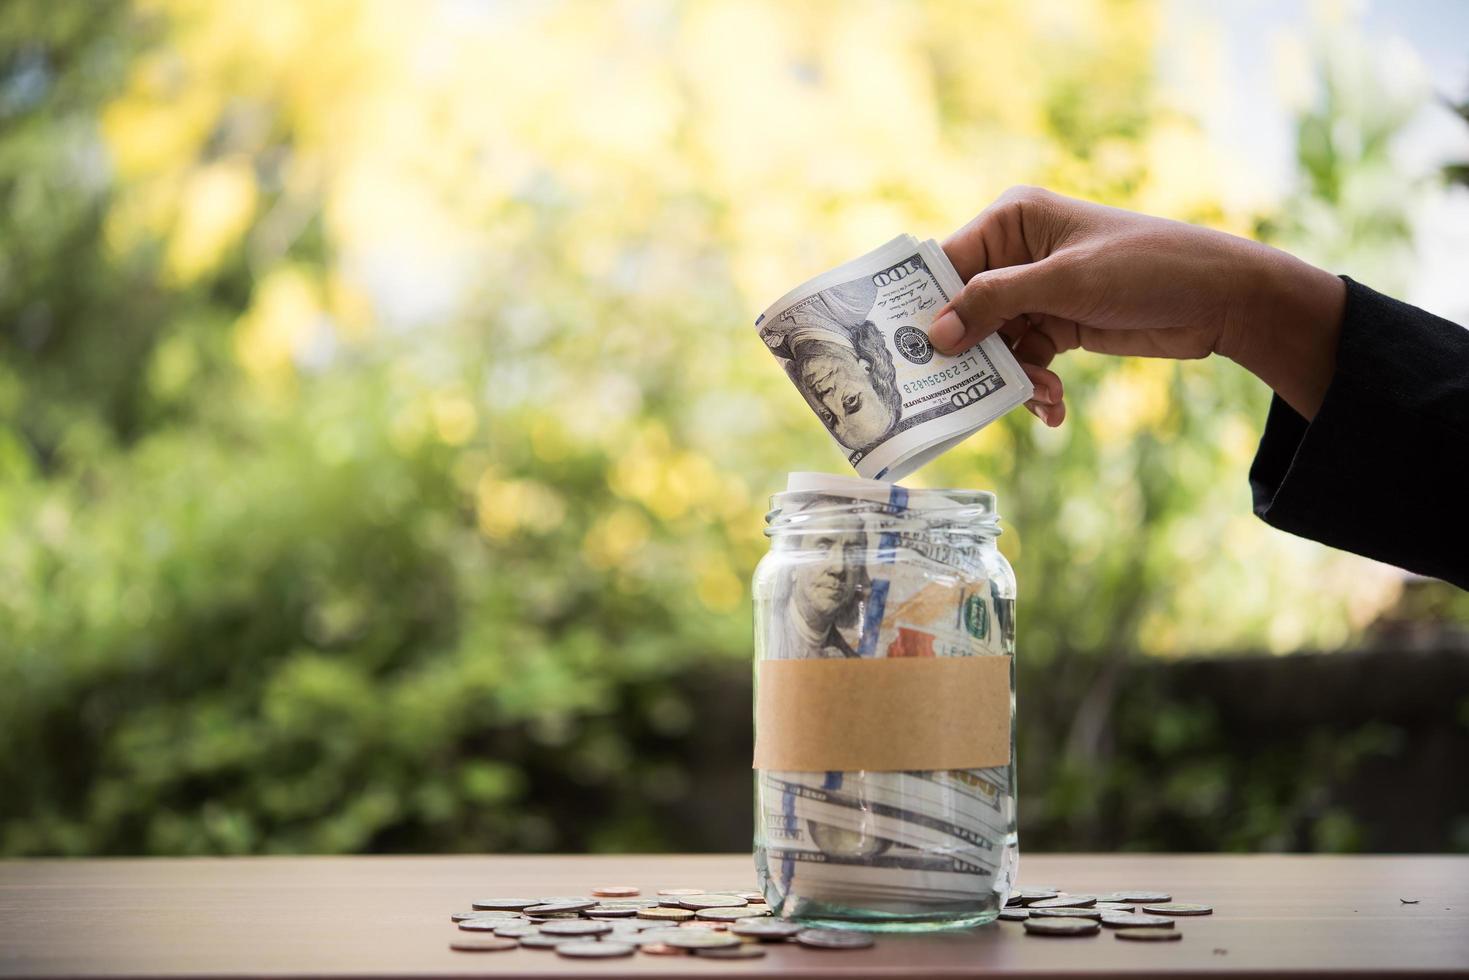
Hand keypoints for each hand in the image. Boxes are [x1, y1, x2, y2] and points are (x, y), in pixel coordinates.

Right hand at [930, 187, 1346, 424]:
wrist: (1222, 299)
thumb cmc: (1147, 267)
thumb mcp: (1064, 283)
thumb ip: (994, 303)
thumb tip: (934, 334)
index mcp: (1012, 220)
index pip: (947, 264)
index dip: (928, 307)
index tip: (909, 351)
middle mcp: (1017, 254)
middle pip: (965, 312)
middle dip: (975, 355)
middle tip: (966, 393)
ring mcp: (1037, 292)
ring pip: (995, 345)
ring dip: (1012, 378)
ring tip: (1043, 397)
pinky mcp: (1058, 325)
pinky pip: (1025, 362)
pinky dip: (1035, 387)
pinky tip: (1055, 408)